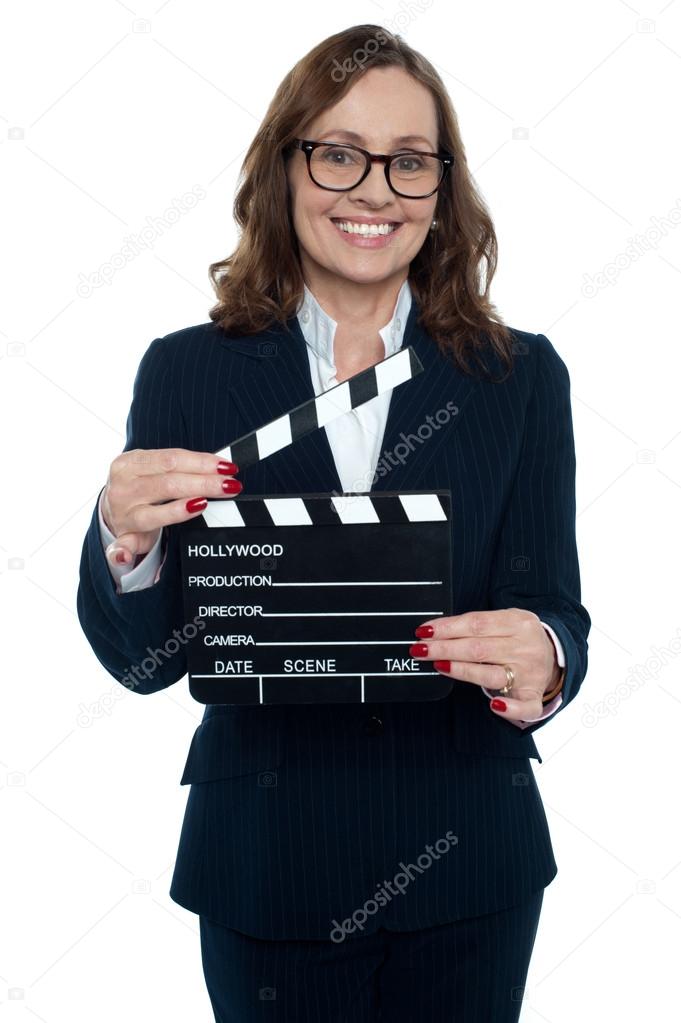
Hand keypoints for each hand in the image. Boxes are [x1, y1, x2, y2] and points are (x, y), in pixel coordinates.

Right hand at [101, 448, 241, 570]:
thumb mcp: (151, 468)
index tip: (225, 467)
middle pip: (168, 483)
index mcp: (130, 463)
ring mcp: (122, 513)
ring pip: (155, 511)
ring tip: (206, 503)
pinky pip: (122, 547)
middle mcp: (123, 486)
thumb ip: (179, 467)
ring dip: (182, 508)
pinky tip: (127, 554)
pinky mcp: (123, 537)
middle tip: (229, 485)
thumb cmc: (141, 485)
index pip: (171, 459)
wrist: (111, 507)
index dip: (201, 463)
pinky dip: (123, 552)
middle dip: (204, 483)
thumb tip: (218, 468)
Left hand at [410, 608, 559, 723]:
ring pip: (492, 674)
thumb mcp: (507, 619)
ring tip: (438, 664)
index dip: (448, 627)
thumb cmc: (520, 636)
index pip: (477, 623)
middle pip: (478, 648)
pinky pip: (525, 707)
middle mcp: (525, 647)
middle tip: (420, 649)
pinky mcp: (534, 696)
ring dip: (462, 670)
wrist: (556, 654)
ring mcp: (530, 673)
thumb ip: (479, 623)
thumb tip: (438, 630)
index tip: (424, 631)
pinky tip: (495, 706)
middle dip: (445, 648)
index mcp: (518, 622)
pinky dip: (511, 709)